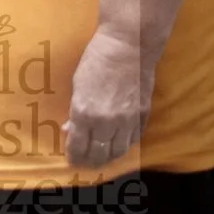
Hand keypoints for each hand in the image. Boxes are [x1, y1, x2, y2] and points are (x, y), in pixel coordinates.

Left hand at [65, 4, 152, 172]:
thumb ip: (76, 111)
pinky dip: (125, 146)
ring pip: (119, 151)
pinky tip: (119, 147)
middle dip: (90, 162)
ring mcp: (127, 121)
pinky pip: (134, 140)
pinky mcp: (143, 116)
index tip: (72, 161)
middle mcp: (107, 122)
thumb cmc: (96, 61)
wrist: (128, 48)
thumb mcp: (77, 86)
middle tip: (85, 165)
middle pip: (99, 153)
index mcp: (85, 113)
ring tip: (101, 160)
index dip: (75, 156)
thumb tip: (70, 129)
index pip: (79, 145)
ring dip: (108, 158)